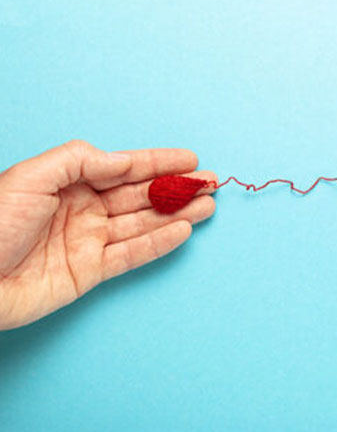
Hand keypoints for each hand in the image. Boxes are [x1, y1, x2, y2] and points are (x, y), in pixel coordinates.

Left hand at [0, 140, 216, 329]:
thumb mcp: (31, 177)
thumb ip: (80, 160)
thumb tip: (123, 161)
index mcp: (68, 182)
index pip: (123, 168)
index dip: (158, 162)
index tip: (189, 159)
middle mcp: (82, 209)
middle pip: (139, 195)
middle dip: (176, 187)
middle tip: (210, 183)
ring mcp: (88, 241)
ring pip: (142, 223)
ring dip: (176, 213)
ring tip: (208, 205)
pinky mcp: (90, 272)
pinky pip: (132, 255)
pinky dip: (159, 243)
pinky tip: (182, 230)